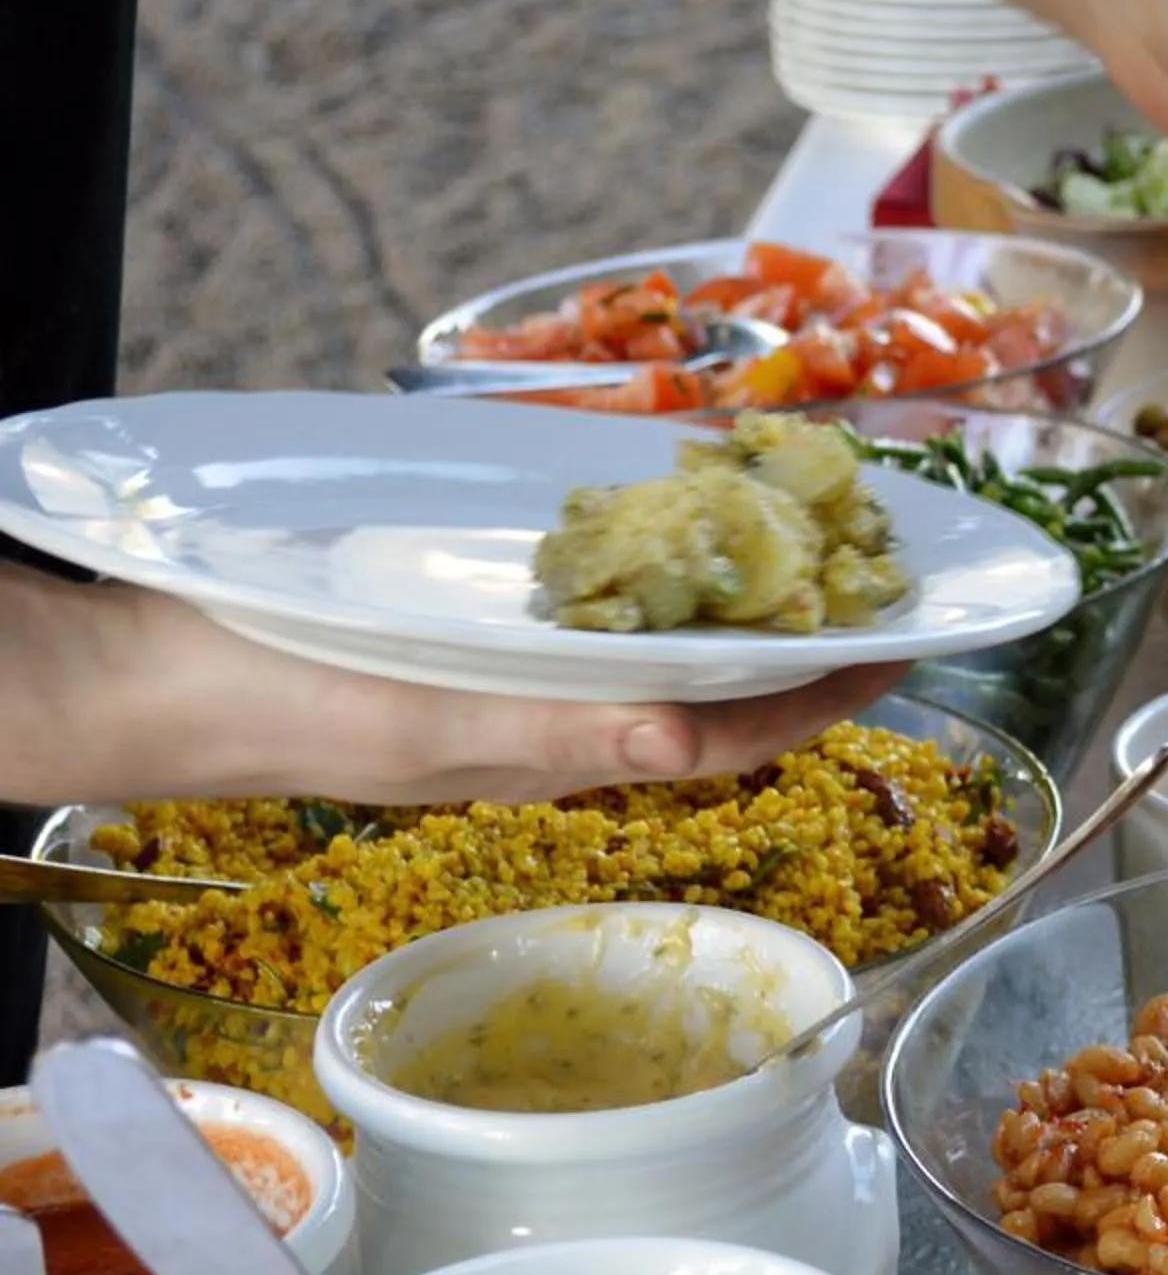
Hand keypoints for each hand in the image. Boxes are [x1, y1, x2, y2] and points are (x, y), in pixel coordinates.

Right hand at [0, 568, 902, 806]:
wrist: (156, 676)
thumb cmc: (291, 702)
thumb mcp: (438, 721)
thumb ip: (565, 737)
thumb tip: (685, 752)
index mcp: (564, 746)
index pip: (730, 734)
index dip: (822, 693)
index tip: (904, 643)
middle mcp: (553, 716)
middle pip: (707, 685)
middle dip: (795, 634)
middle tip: (871, 564)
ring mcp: (508, 677)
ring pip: (649, 644)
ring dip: (727, 599)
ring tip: (799, 538)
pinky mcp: (459, 633)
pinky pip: (577, 605)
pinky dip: (634, 566)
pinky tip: (655, 523)